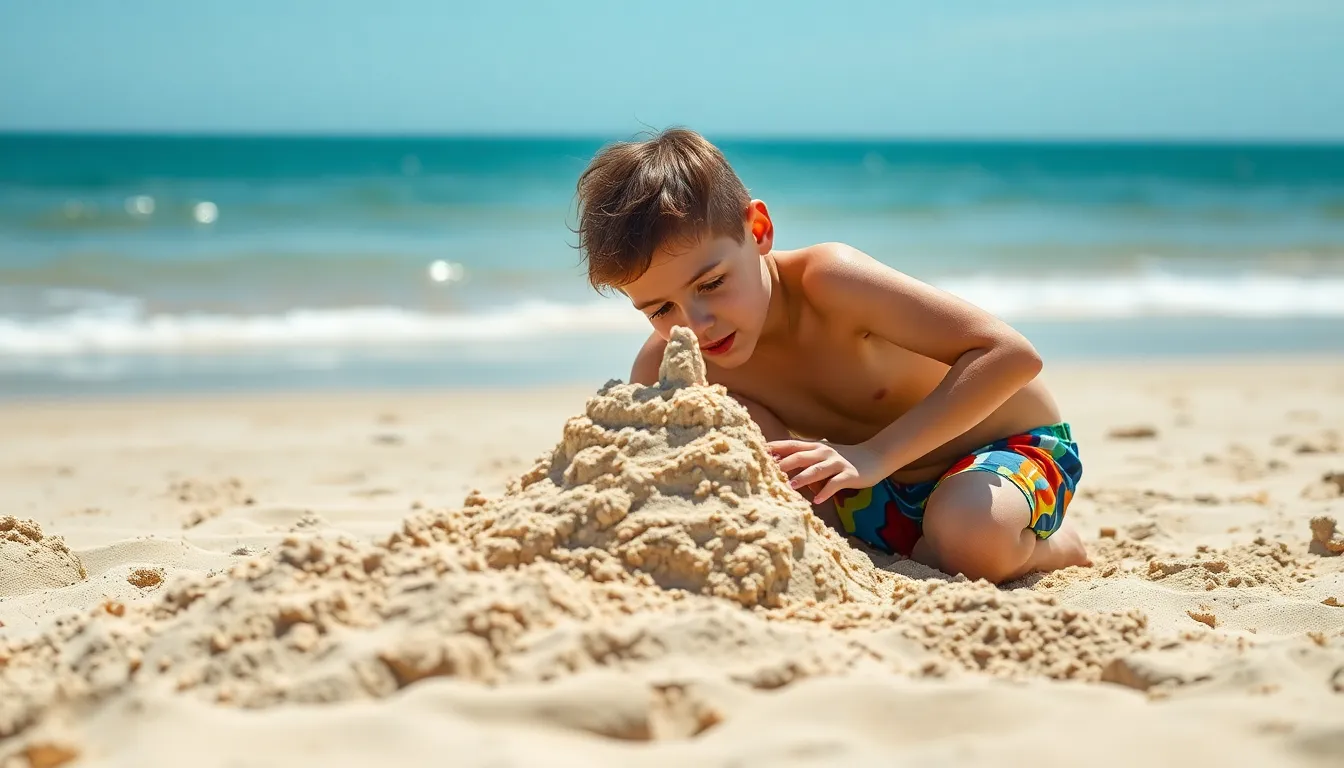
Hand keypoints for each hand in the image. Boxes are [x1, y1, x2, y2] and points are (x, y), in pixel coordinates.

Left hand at [765, 439, 887, 504]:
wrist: (875, 456)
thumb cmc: (843, 459)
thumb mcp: (822, 455)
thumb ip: (804, 458)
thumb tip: (778, 464)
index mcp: (815, 447)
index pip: (790, 445)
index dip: (775, 449)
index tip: (757, 454)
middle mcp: (824, 452)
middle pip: (800, 456)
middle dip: (783, 464)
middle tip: (767, 473)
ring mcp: (837, 463)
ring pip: (817, 469)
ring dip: (803, 477)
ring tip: (790, 486)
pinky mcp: (849, 474)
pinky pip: (836, 484)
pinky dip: (826, 492)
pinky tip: (818, 501)